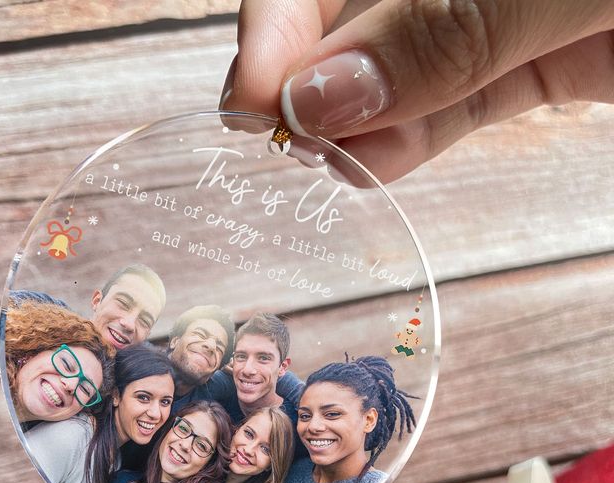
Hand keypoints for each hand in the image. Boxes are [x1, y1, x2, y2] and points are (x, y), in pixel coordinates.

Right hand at [220, 0, 613, 180]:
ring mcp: (492, 17)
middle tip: (279, 142)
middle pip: (342, 17)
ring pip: (393, 70)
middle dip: (302, 80)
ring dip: (349, 125)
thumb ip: (442, 27)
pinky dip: (407, 139)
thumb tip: (317, 99)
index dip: (276, 24)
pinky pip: (449, 103)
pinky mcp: (528, 64)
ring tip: (327, 165)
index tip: (252, 98)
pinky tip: (371, 167)